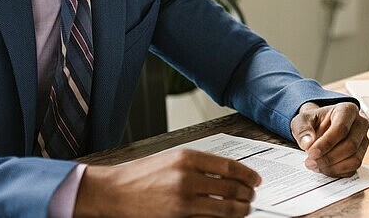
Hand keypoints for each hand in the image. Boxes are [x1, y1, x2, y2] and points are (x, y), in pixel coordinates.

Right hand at [75, 148, 260, 216]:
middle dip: (247, 195)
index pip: (230, 167)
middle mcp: (187, 177)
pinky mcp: (177, 217)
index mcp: (188, 157)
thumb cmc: (141, 175)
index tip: (256, 180)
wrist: (113, 192)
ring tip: (243, 210)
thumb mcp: (172, 159)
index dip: (248, 175)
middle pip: (231, 188)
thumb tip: (228, 174)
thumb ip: (200, 165)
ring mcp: (183, 199)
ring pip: (224, 208)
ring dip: (239, 210)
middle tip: (252, 197)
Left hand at [291, 101, 368, 176]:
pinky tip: (324, 168)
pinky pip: (353, 168)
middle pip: (350, 145)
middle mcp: (360, 124)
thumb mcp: (302, 120)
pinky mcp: (361, 155)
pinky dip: (337, 172)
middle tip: (310, 162)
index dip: (326, 143)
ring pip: (354, 159)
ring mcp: (363, 140)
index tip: (311, 153)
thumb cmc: (313, 122)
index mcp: (347, 110)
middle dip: (329, 157)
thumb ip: (303, 130)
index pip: (341, 128)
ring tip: (316, 165)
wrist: (318, 127)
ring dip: (333, 167)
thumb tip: (307, 143)